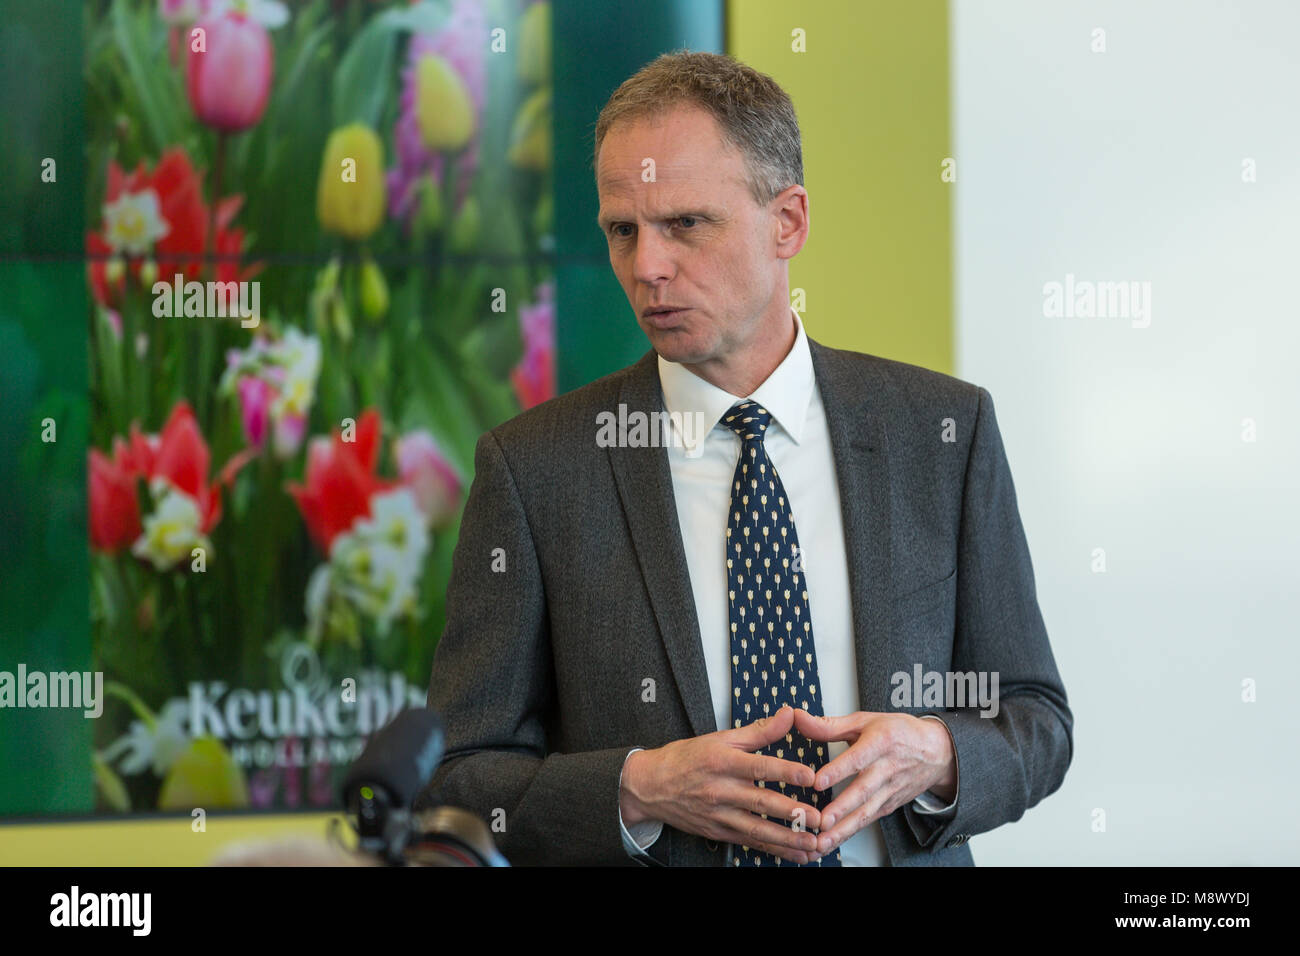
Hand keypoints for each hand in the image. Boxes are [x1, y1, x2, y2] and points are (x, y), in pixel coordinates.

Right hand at [620, 705, 824, 862]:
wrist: (650, 786)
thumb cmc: (686, 758)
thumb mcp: (720, 738)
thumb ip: (759, 731)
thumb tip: (789, 714)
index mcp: (722, 762)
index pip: (758, 766)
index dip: (785, 771)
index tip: (810, 776)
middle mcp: (720, 790)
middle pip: (761, 802)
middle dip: (793, 813)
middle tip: (820, 818)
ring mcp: (718, 815)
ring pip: (757, 829)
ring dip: (787, 839)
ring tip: (812, 843)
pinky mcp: (718, 832)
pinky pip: (749, 842)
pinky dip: (773, 850)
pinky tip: (794, 854)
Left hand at [792, 709, 956, 856]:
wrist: (936, 751)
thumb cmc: (898, 732)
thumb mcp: (865, 721)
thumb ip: (829, 725)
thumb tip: (798, 718)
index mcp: (880, 742)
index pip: (857, 758)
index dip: (838, 771)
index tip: (818, 782)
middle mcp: (887, 769)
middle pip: (863, 791)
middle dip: (841, 808)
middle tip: (821, 821)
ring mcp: (889, 790)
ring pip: (866, 812)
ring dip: (844, 829)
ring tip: (823, 840)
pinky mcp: (889, 806)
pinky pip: (868, 821)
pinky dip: (850, 833)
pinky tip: (832, 842)